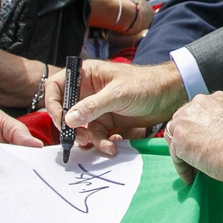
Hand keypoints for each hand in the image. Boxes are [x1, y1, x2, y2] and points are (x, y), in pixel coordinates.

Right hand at [49, 60, 186, 155]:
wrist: (170, 96)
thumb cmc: (145, 84)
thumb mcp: (117, 94)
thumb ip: (92, 106)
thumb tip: (68, 120)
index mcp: (86, 76)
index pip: (57, 87)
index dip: (52, 104)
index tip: (60, 121)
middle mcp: (88, 92)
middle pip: (66, 112)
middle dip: (73, 129)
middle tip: (82, 140)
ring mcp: (98, 108)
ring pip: (82, 128)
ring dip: (91, 140)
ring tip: (107, 146)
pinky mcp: (108, 122)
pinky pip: (97, 136)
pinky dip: (104, 143)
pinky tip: (115, 145)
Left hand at [166, 91, 222, 184]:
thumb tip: (221, 137)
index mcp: (216, 98)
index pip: (199, 112)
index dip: (198, 128)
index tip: (203, 143)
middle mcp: (198, 104)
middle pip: (182, 120)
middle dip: (186, 137)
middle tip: (193, 155)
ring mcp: (186, 120)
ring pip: (175, 137)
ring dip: (181, 151)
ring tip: (191, 168)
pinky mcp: (179, 139)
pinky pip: (176, 155)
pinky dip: (182, 168)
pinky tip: (190, 178)